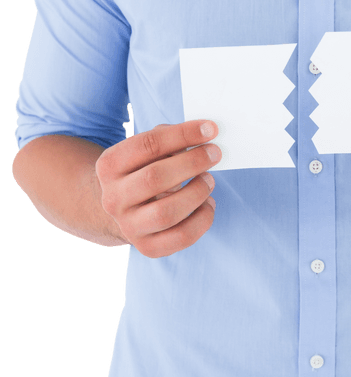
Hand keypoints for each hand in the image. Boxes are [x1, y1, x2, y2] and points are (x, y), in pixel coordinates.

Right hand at [95, 120, 221, 257]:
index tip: (210, 129)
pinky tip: (208, 203)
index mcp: (109, 166)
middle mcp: (113, 198)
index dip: (182, 134)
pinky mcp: (147, 247)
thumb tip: (200, 135)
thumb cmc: (142, 170)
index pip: (147, 145)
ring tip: (209, 180)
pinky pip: (181, 237)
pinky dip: (202, 219)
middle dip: (192, 162)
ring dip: (196, 192)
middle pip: (154, 178)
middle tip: (214, 153)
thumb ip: (167, 138)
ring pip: (166, 212)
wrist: (122, 209)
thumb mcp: (145, 150)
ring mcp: (128, 226)